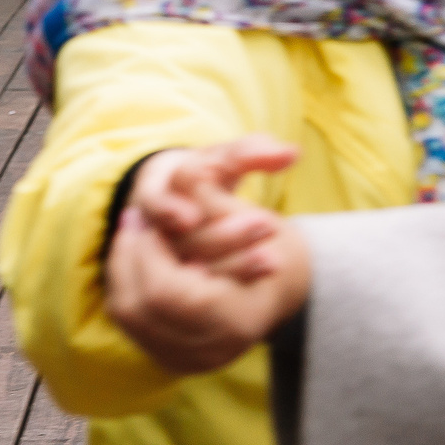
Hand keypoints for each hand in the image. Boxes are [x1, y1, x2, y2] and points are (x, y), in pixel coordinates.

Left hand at [106, 201, 311, 376]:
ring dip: (124, 268)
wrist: (282, 284)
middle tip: (131, 217)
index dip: (148, 252)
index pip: (166, 291)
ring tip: (132, 232)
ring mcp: (191, 360)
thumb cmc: (268, 242)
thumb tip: (186, 173)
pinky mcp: (174, 358)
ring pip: (128, 316)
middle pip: (140, 307)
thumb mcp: (249, 208)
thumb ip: (215, 193)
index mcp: (237, 318)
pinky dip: (128, 285)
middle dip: (130, 257)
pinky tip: (135, 257)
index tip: (142, 215)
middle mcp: (212, 350)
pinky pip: (131, 324)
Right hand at [128, 136, 295, 274]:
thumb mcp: (226, 158)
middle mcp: (154, 231)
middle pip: (180, 242)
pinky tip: (265, 274)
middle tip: (268, 225)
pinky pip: (207, 292)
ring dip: (235, 265)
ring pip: (195, 273)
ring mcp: (171, 262)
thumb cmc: (209, 175)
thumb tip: (291, 153)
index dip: (168, 210)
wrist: (195, 207)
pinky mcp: (190, 284)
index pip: (153, 203)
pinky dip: (238, 283)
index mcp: (154, 192)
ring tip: (272, 258)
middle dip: (222, 237)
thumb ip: (253, 152)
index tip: (192, 217)